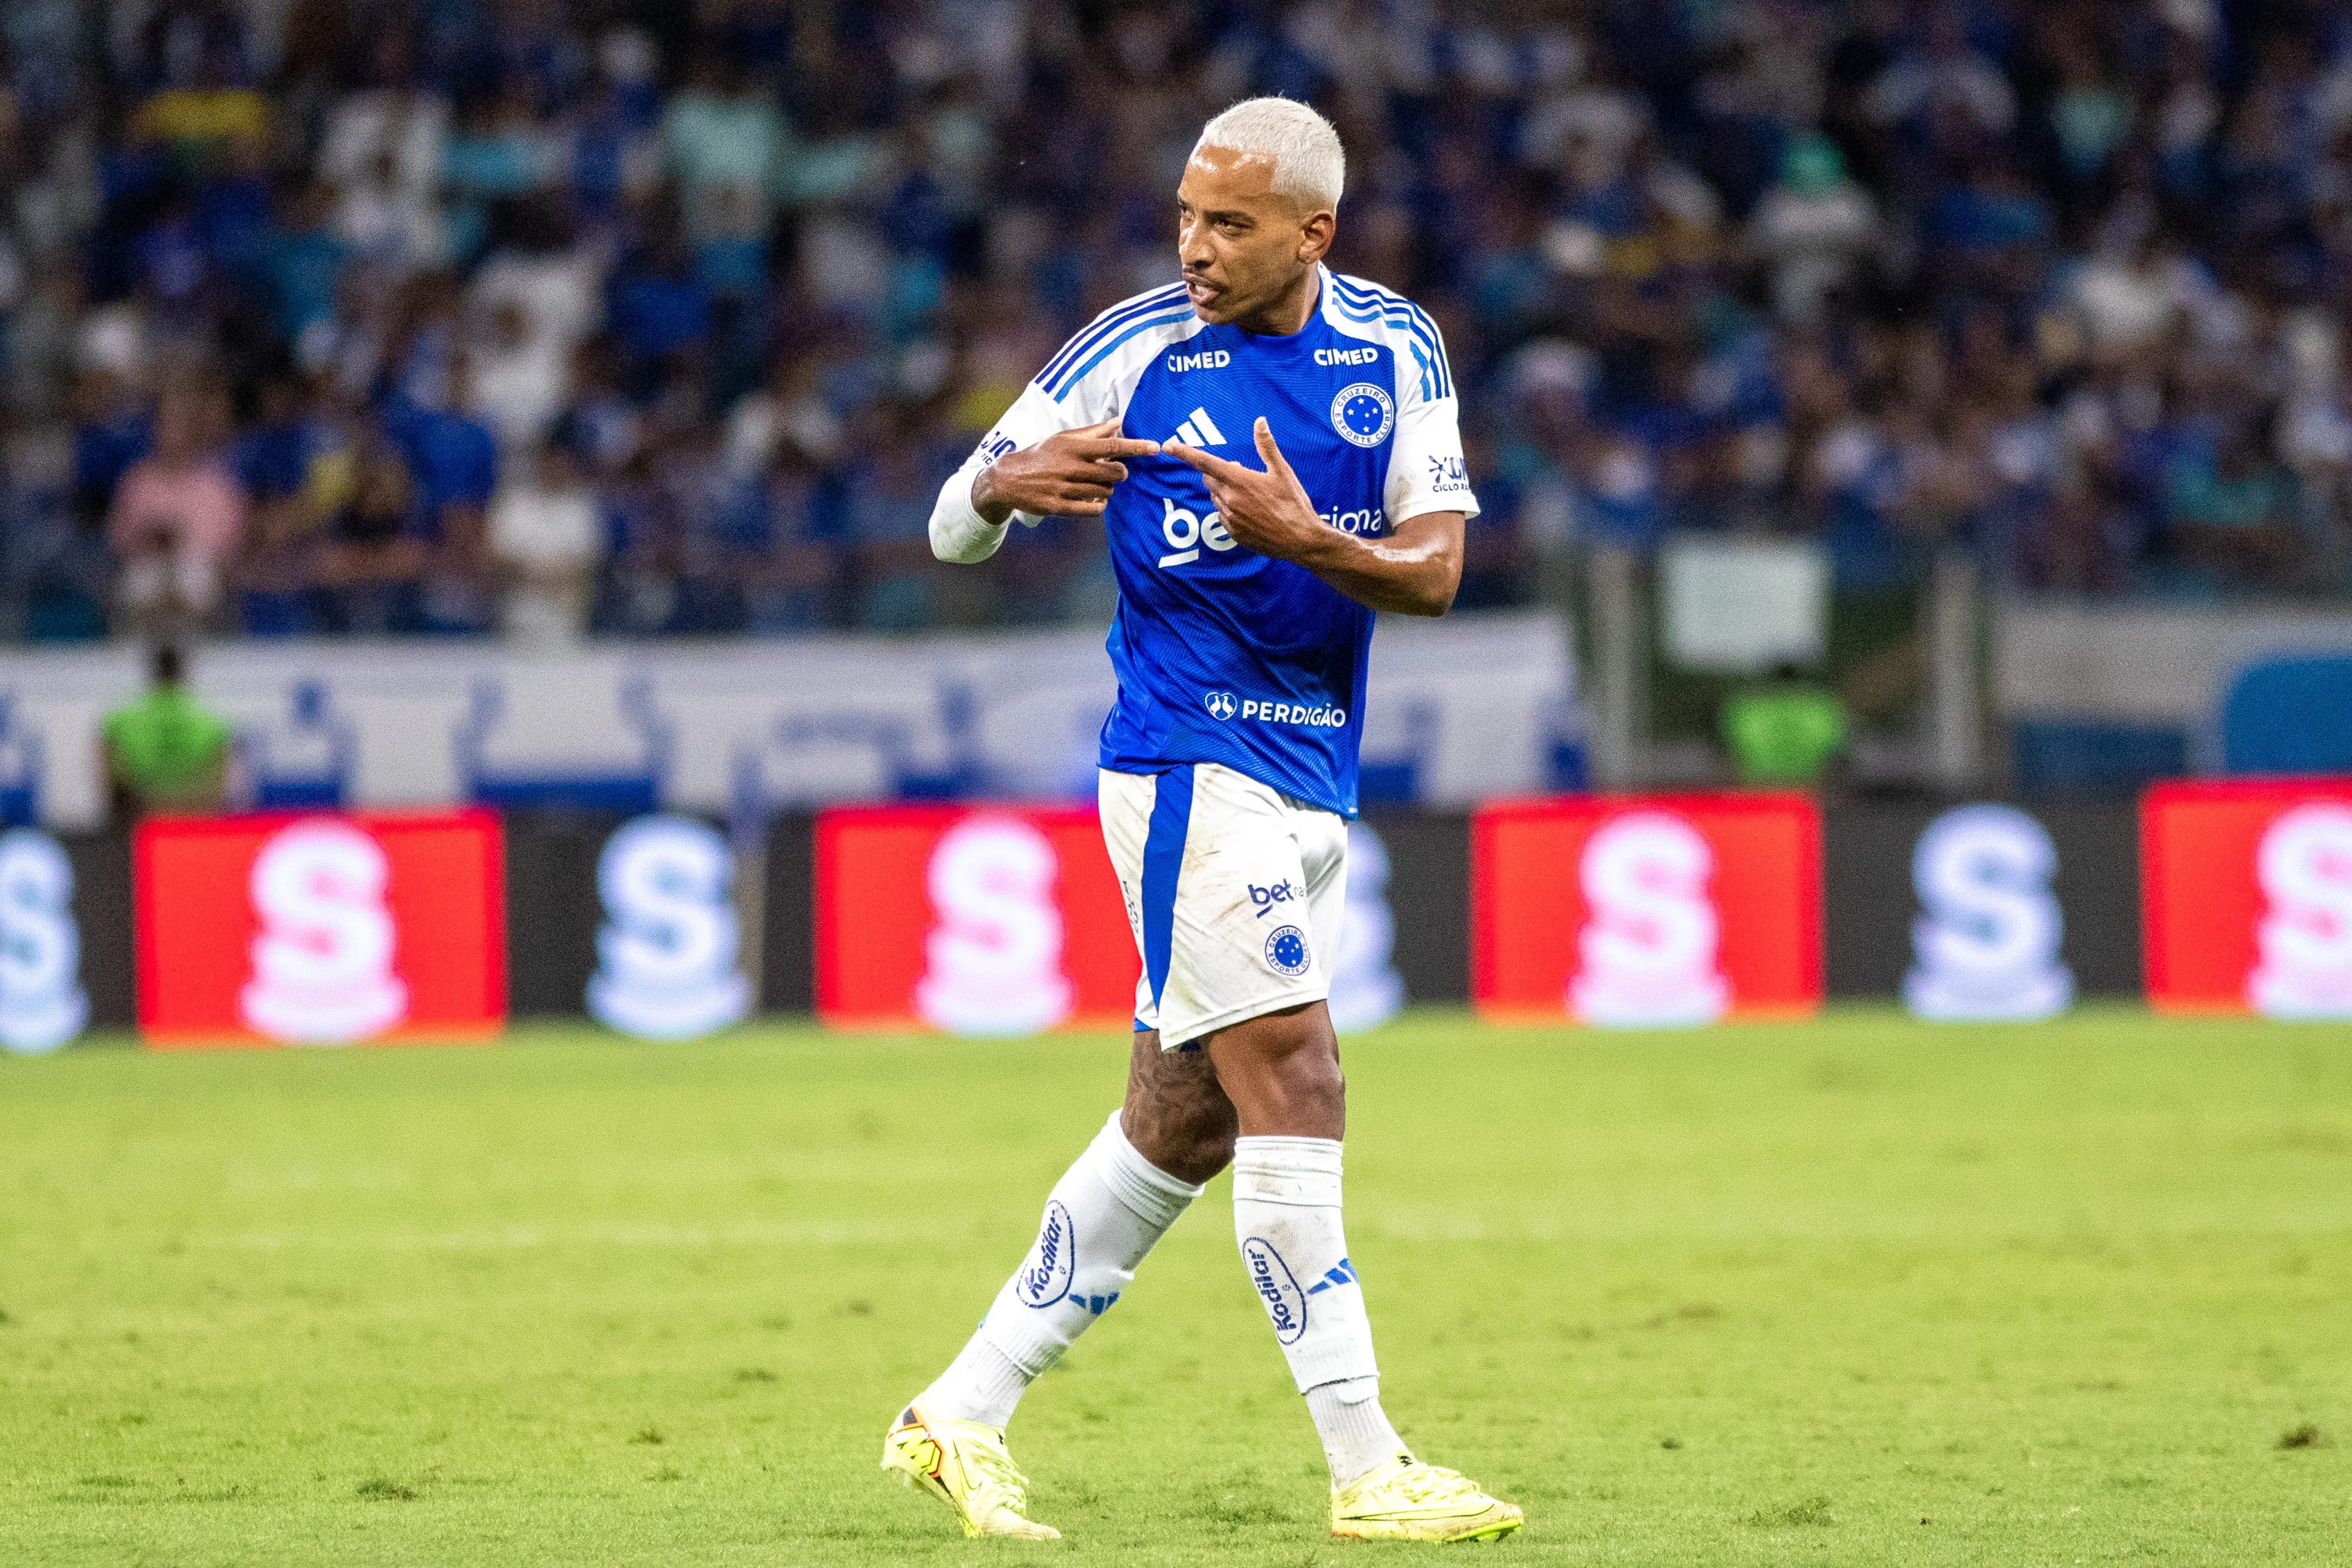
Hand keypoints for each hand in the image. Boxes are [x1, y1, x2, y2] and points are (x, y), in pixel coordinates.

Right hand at [972, 419, 1163, 522]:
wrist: (1008, 479)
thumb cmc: (1041, 455)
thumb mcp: (1063, 438)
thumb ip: (1092, 432)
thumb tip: (1118, 422)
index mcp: (1072, 446)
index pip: (1113, 446)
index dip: (1137, 447)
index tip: (1156, 447)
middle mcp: (1069, 466)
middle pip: (1114, 472)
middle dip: (1120, 473)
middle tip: (1115, 471)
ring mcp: (1064, 488)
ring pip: (1105, 492)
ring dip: (1107, 489)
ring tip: (1096, 484)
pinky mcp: (1059, 507)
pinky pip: (1093, 509)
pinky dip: (1100, 504)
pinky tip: (1094, 499)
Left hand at [1161, 419, 1327, 561]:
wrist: (1302, 540)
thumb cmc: (1294, 503)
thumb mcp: (1283, 471)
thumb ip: (1267, 446)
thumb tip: (1260, 421)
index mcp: (1240, 481)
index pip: (1204, 462)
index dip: (1184, 452)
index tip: (1168, 445)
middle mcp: (1230, 500)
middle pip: (1208, 479)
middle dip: (1217, 472)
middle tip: (1240, 472)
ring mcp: (1230, 518)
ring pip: (1216, 497)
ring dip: (1225, 491)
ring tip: (1251, 494)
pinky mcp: (1234, 533)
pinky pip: (1223, 515)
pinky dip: (1230, 508)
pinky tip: (1251, 510)